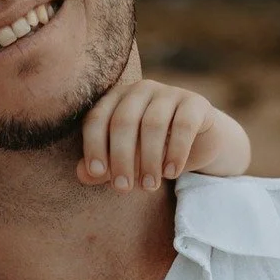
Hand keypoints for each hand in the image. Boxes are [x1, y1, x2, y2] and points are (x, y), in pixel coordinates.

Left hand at [78, 75, 250, 190]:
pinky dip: (176, 152)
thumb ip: (102, 169)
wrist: (197, 143)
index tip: (98, 174)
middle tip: (123, 189)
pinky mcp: (195, 102)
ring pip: (152, 124)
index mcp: (115, 100)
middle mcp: (140, 90)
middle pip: (123, 121)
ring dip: (148, 160)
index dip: (94, 146)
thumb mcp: (124, 162)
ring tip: (149, 186)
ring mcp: (169, 92)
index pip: (97, 118)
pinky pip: (183, 125)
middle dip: (121, 159)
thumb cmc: (151, 151)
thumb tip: (82, 174)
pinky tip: (172, 173)